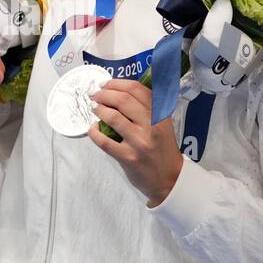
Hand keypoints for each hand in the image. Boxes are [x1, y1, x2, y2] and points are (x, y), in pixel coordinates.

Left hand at [87, 78, 182, 206]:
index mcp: (160, 114)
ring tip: (94, 108)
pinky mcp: (128, 158)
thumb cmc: (162, 149)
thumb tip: (121, 91)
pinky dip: (94, 132)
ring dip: (99, 109)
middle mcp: (152, 126)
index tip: (106, 84)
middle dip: (104, 94)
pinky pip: (105, 141)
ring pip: (113, 117)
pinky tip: (93, 129)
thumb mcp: (163, 124)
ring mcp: (140, 142)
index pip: (137, 89)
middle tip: (95, 95)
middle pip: (123, 100)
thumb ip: (148, 108)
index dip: (117, 83)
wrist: (169, 179)